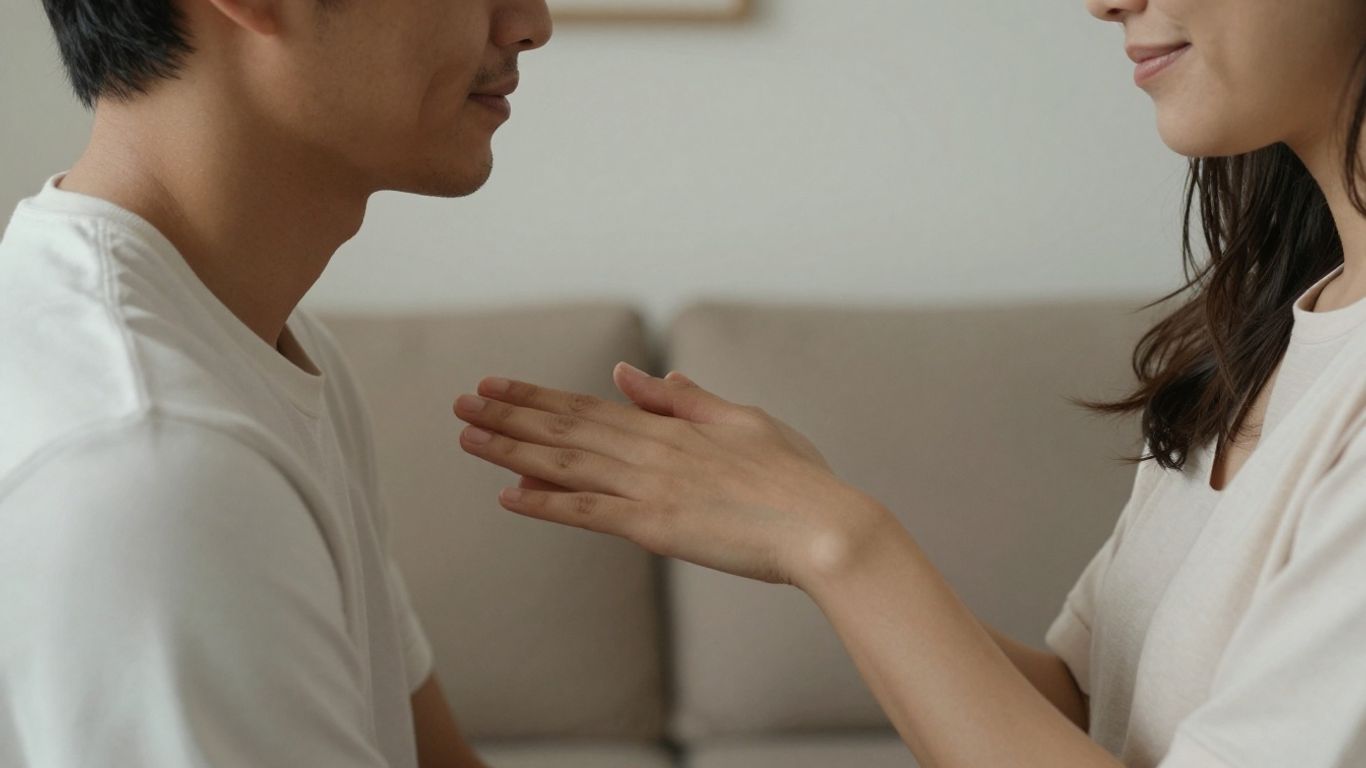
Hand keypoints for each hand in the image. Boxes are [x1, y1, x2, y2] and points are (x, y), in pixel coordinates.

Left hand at [452, 363, 893, 588]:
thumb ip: (684, 401)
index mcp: (670, 428)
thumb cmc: (793, 477)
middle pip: (566, 430)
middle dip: (508, 416)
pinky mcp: (656, 527)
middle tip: (460, 402)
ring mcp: (651, 488)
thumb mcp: (742, 421)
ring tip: (466, 437)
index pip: (588, 406)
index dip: (536, 396)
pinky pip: (590, 512)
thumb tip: (634, 374)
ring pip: (567, 464)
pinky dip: (546, 504)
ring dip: (511, 450)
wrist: (824, 525)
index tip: (495, 385)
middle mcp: (651, 452)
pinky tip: (508, 495)